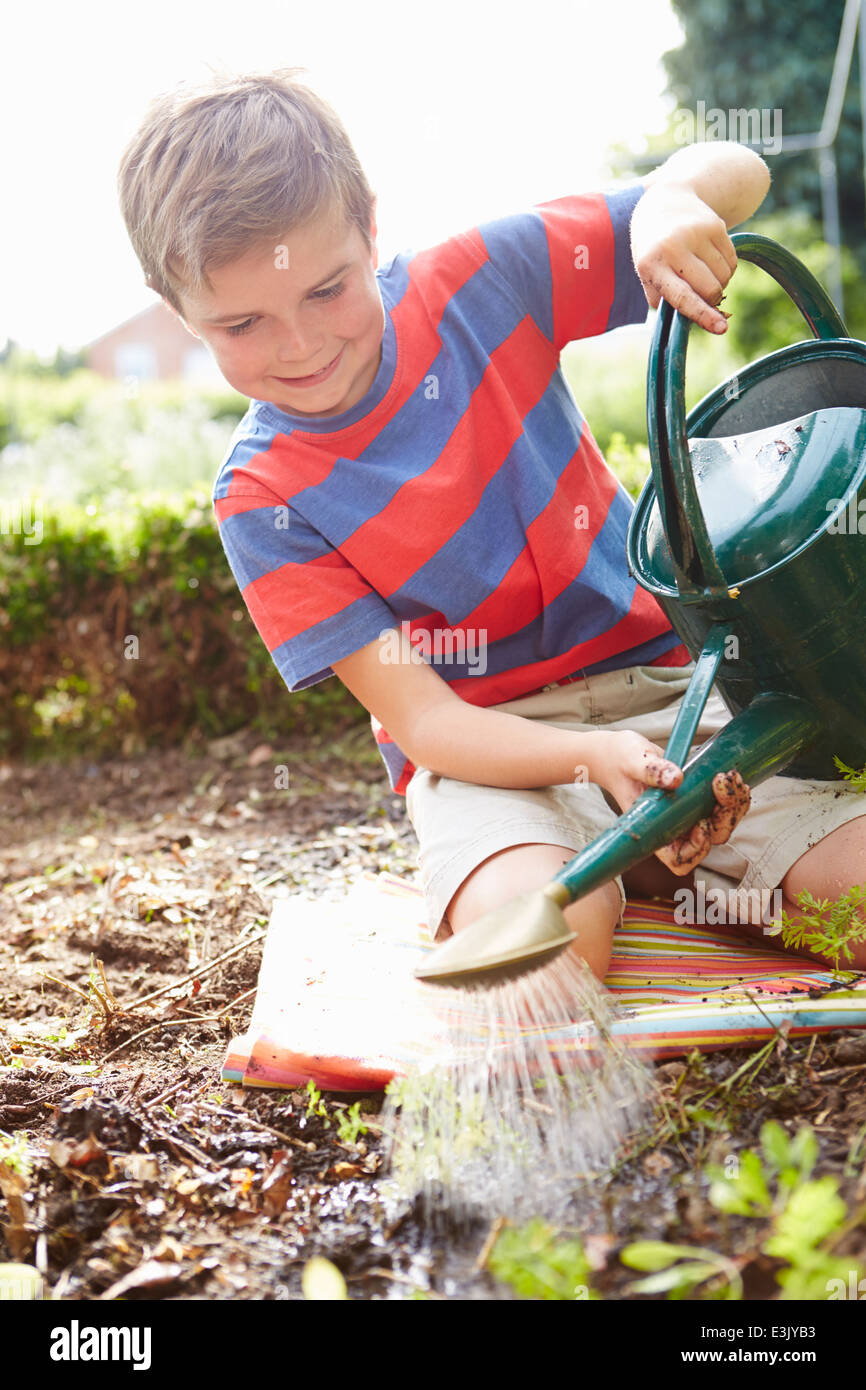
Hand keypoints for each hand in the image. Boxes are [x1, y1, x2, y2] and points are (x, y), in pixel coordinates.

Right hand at [593, 729, 750, 875]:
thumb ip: (651, 770)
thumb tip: (675, 779)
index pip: (679, 860)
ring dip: (733, 805)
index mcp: (654, 829)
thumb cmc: (619, 761)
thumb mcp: (632, 762)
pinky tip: (730, 776)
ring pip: (721, 825)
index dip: (696, 850)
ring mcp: (686, 813)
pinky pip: (723, 807)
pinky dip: (733, 796)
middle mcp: (673, 826)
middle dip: (724, 818)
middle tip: (721, 786)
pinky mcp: (696, 799)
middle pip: (709, 841)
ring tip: (729, 777)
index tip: (700, 823)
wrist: (619, 752)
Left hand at [630, 181, 737, 334]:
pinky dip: (726, 268)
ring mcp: (696, 234)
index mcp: (651, 265)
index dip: (703, 315)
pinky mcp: (715, 225)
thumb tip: (694, 319)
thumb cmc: (655, 249)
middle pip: (710, 289)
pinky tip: (711, 259)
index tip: (721, 329)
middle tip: (703, 294)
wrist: (665, 201)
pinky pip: (732, 261)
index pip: (682, 297)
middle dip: (712, 299)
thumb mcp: (647, 272)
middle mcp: (674, 247)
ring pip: (724, 276)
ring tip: (703, 272)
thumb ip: (664, 298)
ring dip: (719, 282)